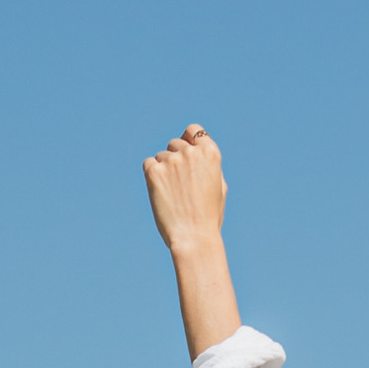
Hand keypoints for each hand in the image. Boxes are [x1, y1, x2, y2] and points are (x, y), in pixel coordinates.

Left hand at [144, 124, 225, 256]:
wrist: (194, 237)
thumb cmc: (209, 216)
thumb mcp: (219, 186)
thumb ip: (209, 165)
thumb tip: (197, 151)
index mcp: (210, 153)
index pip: (194, 130)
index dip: (189, 139)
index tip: (186, 150)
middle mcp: (190, 152)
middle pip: (175, 143)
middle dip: (176, 159)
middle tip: (180, 185)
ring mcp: (171, 160)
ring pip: (161, 156)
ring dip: (164, 170)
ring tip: (173, 194)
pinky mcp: (154, 171)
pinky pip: (148, 164)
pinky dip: (152, 176)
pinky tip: (162, 193)